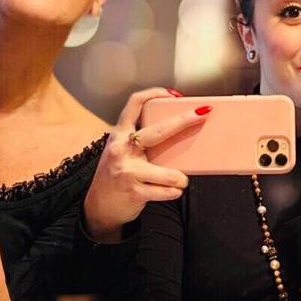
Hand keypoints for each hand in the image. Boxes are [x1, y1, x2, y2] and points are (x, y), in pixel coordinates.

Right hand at [83, 88, 208, 242]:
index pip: (135, 104)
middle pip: (158, 130)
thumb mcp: (123, 151)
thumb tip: (177, 131)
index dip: (155, 93)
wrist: (98, 206)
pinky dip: (175, 192)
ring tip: (180, 180)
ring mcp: (128, 170)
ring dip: (181, 178)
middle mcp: (121, 149)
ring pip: (170, 173)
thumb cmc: (117, 176)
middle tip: (202, 114)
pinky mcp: (134, 191)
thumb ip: (141, 141)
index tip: (173, 95)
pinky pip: (168, 190)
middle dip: (184, 120)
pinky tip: (171, 191)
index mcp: (119, 134)